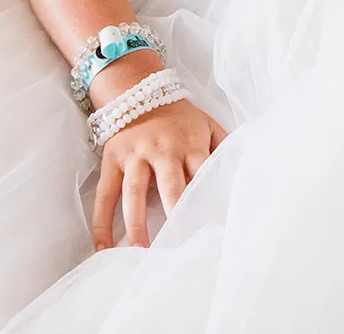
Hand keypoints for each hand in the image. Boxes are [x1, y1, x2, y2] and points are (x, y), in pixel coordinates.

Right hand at [91, 95, 226, 249]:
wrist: (139, 90)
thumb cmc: (180, 117)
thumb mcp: (208, 125)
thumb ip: (224, 148)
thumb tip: (243, 173)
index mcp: (190, 145)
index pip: (201, 177)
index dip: (207, 202)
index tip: (213, 231)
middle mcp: (162, 151)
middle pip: (171, 187)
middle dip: (176, 216)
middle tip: (179, 247)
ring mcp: (135, 157)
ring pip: (134, 192)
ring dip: (136, 223)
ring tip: (140, 252)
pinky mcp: (112, 161)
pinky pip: (105, 195)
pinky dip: (101, 222)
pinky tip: (104, 247)